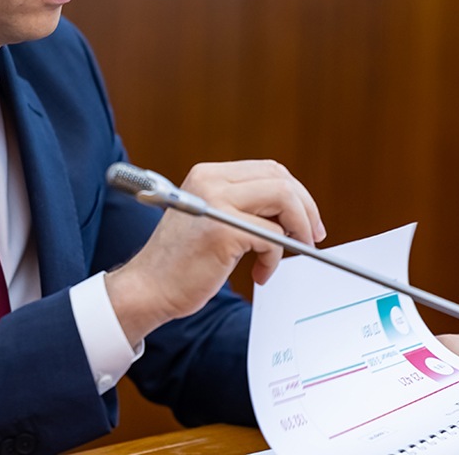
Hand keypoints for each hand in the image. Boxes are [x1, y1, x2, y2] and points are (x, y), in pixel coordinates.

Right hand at [106, 160, 323, 345]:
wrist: (147, 289)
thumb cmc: (180, 262)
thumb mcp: (210, 218)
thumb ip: (241, 206)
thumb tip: (291, 211)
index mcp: (208, 174)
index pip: (268, 169)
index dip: (296, 194)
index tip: (306, 220)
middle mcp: (210, 181)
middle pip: (281, 179)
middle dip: (305, 209)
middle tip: (311, 237)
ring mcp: (216, 203)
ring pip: (283, 200)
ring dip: (297, 230)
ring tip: (288, 254)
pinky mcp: (223, 231)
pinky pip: (272, 237)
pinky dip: (275, 258)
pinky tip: (259, 274)